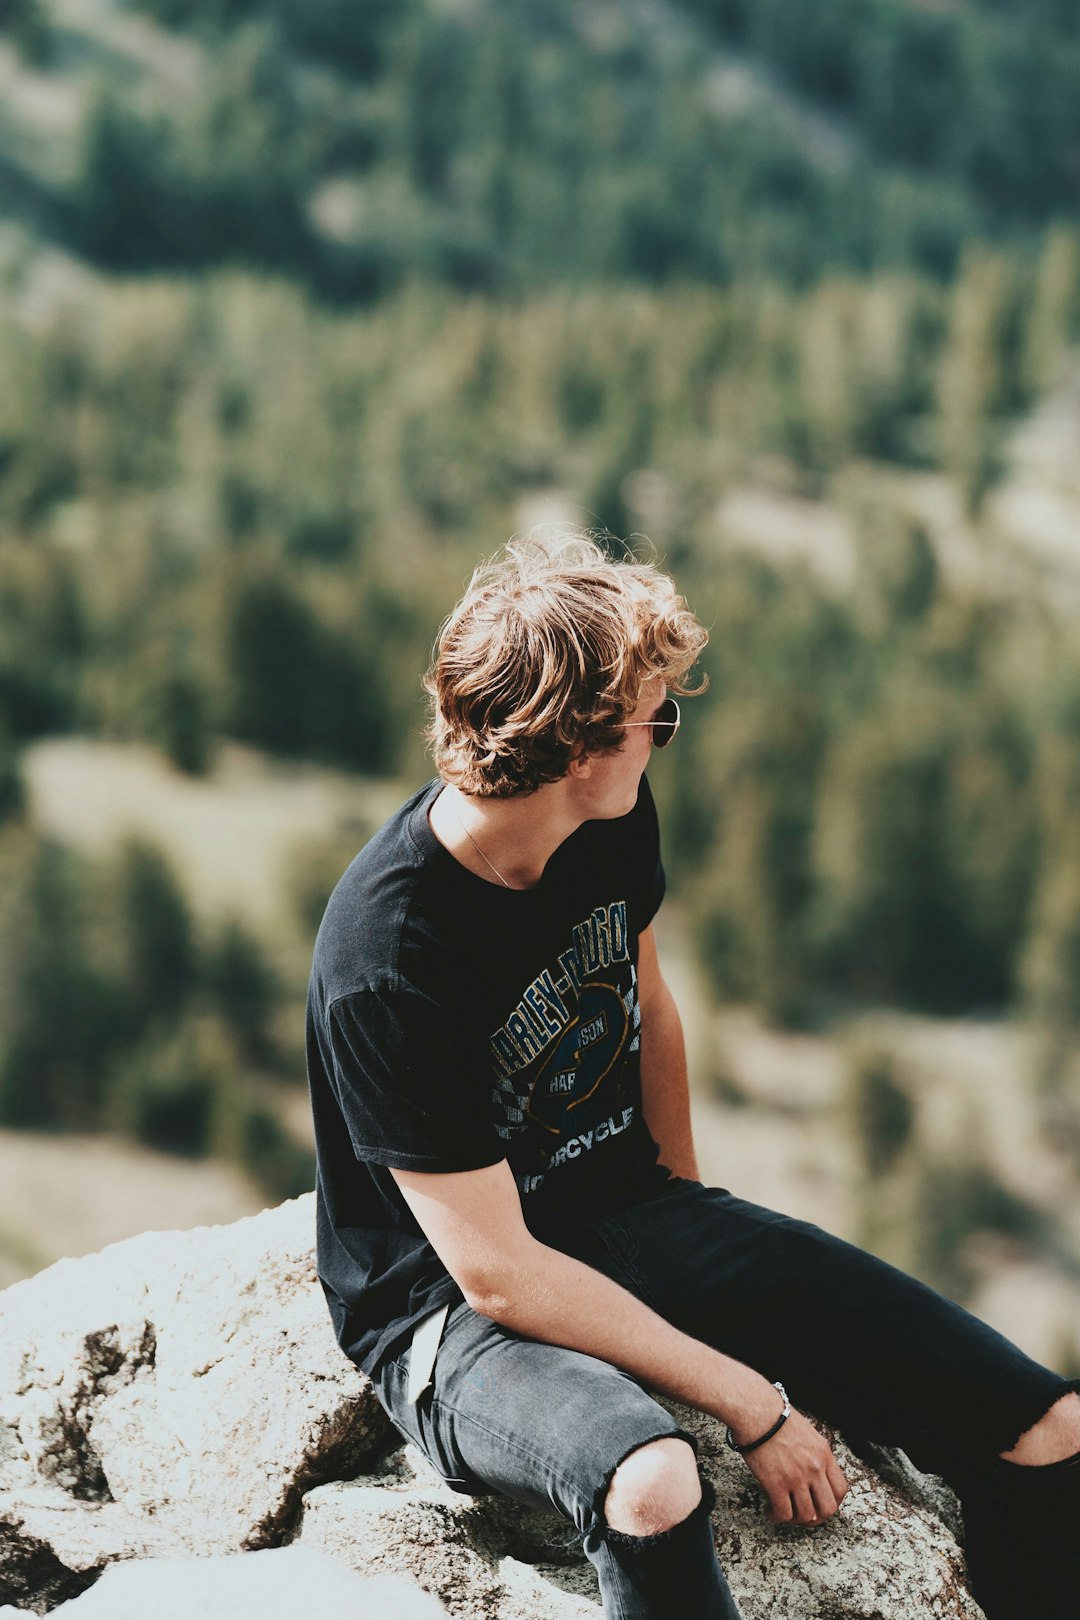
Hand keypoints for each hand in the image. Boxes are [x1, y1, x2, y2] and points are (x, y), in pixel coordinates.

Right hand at [742, 1407, 848, 1526]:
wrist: (756, 1411)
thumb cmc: (775, 1416)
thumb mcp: (806, 1432)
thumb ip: (814, 1453)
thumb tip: (811, 1470)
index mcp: (824, 1454)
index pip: (840, 1489)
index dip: (831, 1502)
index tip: (820, 1504)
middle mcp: (815, 1468)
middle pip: (828, 1508)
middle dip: (816, 1518)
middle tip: (803, 1516)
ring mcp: (797, 1477)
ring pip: (806, 1516)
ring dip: (795, 1520)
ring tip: (783, 1512)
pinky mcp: (777, 1484)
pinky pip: (784, 1513)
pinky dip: (777, 1517)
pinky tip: (770, 1511)